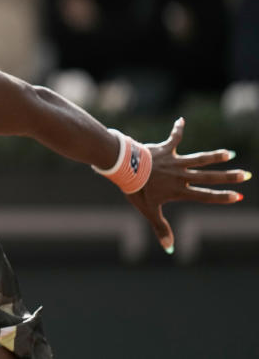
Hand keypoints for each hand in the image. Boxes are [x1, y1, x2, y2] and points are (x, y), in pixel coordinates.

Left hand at [126, 117, 249, 252]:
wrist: (125, 168)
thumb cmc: (136, 190)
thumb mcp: (149, 210)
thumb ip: (161, 227)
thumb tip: (170, 249)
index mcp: (179, 190)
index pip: (205, 196)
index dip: (222, 197)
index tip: (238, 196)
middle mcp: (181, 175)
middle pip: (209, 177)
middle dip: (228, 177)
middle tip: (244, 175)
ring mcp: (175, 161)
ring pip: (199, 158)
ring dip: (214, 156)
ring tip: (229, 153)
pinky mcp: (165, 149)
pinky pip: (174, 138)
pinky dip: (178, 129)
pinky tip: (181, 120)